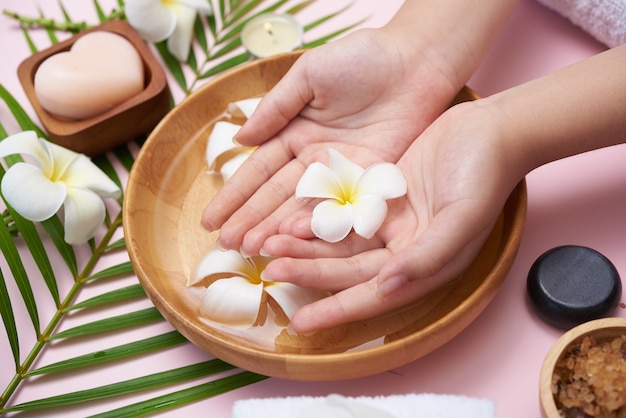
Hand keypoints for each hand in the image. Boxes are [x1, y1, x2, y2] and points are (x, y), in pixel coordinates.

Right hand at [201, 28, 459, 253]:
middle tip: (226, 244)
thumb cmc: (361, 58)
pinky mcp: (370, 184)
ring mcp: (342, 176)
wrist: (415, 62)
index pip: (258, 171)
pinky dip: (318, 226)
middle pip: (276, 196)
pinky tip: (294, 242)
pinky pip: (340, 208)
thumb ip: (276, 109)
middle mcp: (314, 161)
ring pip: (303, 208)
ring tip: (251, 249)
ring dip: (277, 229)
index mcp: (295, 134)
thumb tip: (239, 140)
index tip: (210, 219)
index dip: (235, 195)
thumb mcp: (309, 75)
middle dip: (250, 220)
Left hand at [258, 101, 525, 331]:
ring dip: (306, 245)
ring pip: (339, 241)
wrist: (492, 129)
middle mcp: (403, 249)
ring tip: (270, 245)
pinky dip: (317, 216)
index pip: (372, 295)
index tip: (300, 322)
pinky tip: (290, 218)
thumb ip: (426, 257)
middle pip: (347, 268)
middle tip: (272, 269)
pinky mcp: (381, 195)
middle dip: (309, 270)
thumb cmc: (485, 175)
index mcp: (423, 265)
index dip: (336, 310)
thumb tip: (387, 287)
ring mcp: (390, 222)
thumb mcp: (461, 219)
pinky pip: (342, 211)